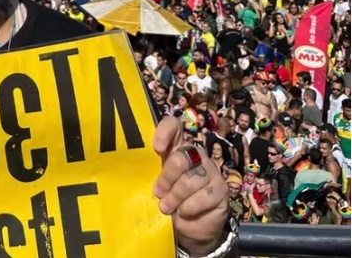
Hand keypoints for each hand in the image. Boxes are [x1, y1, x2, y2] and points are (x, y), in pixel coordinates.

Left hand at [153, 116, 228, 255]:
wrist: (188, 228)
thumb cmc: (167, 201)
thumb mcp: (155, 185)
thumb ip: (148, 173)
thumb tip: (133, 169)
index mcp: (176, 148)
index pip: (174, 125)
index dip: (166, 132)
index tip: (157, 148)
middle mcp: (195, 155)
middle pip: (180, 158)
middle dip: (166, 179)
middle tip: (158, 193)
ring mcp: (210, 171)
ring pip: (190, 180)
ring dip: (175, 198)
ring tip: (167, 208)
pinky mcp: (221, 189)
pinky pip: (202, 196)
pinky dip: (188, 208)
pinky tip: (184, 212)